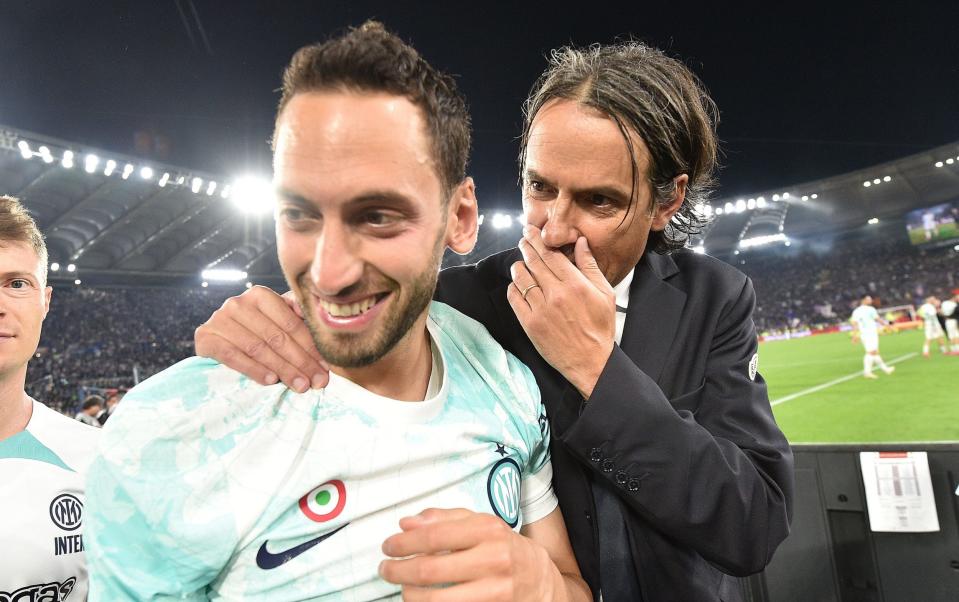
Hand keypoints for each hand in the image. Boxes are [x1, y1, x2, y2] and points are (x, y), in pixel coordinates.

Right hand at [194, 285, 329, 391]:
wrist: (219, 339)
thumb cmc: (257, 332)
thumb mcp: (278, 321)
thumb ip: (299, 319)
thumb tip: (326, 327)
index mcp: (260, 295)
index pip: (291, 323)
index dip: (311, 346)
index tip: (327, 366)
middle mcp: (238, 303)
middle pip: (276, 337)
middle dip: (301, 362)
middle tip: (318, 381)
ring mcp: (219, 319)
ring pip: (257, 348)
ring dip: (282, 369)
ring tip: (300, 385)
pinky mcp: (205, 337)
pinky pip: (232, 356)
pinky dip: (253, 369)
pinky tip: (270, 381)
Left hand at [379, 508, 561, 600]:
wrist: (541, 581)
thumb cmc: (503, 548)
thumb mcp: (480, 524)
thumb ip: (443, 519)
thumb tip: (407, 523)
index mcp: (487, 530)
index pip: (434, 536)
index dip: (403, 543)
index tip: (388, 546)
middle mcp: (493, 559)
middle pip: (430, 570)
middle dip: (398, 571)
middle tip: (385, 569)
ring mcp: (495, 591)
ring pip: (436, 600)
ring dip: (410, 595)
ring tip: (403, 588)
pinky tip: (422, 600)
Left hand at [507, 225, 615, 397]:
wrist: (591, 362)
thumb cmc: (600, 328)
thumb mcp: (605, 294)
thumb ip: (590, 266)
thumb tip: (580, 242)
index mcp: (575, 284)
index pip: (551, 254)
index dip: (539, 240)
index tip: (532, 231)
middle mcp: (555, 294)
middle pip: (534, 262)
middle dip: (526, 246)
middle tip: (523, 238)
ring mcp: (540, 309)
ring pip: (521, 278)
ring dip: (519, 266)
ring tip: (520, 262)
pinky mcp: (530, 324)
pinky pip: (515, 298)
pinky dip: (513, 288)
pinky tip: (517, 285)